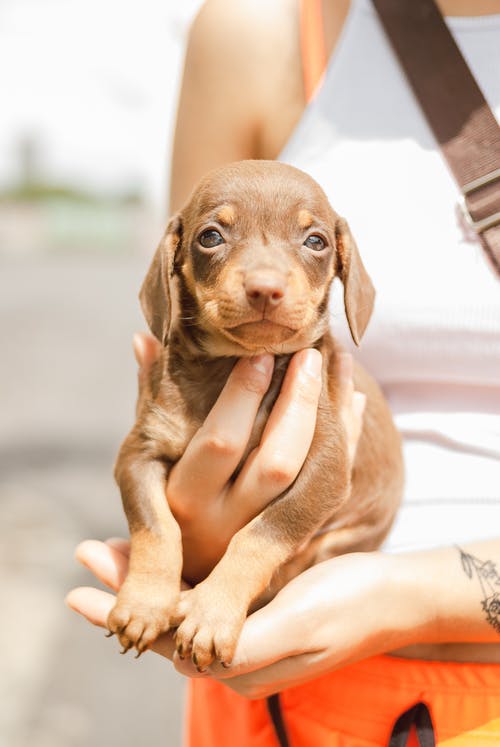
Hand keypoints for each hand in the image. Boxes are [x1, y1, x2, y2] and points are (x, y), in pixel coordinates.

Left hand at [66, 541, 424, 696]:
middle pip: (166, 622)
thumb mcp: (300, 622)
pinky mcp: (257, 614)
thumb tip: (184, 646)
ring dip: (148, 578)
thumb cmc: (353, 606)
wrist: (396, 598)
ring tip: (111, 549)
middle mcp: (236, 656)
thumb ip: (243, 639)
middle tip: (88, 553)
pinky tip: (165, 555)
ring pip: (181, 608)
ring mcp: (246, 635)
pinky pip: (204, 598)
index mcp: (241, 665)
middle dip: (126, 588)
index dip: (123, 611)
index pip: (166, 639)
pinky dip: (178, 576)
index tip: (79, 590)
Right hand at [67, 333, 366, 686]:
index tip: (261, 354)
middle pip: (277, 463)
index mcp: (184, 500)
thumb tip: (144, 339)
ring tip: (338, 361)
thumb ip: (149, 400)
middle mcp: (228, 525)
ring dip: (332, 416)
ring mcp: (268, 538)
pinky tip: (350, 397)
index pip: (221, 443)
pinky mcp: (300, 538)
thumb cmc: (164, 500)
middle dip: (297, 404)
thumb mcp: (147, 457)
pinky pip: (333, 487)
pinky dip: (347, 438)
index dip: (243, 396)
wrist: (198, 579)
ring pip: (315, 477)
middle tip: (309, 355)